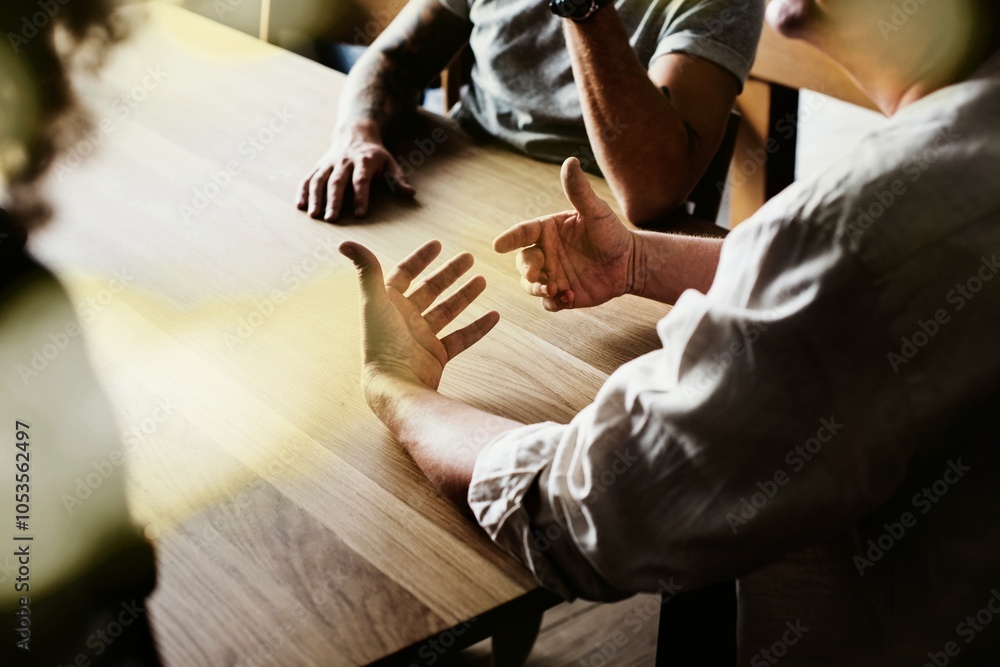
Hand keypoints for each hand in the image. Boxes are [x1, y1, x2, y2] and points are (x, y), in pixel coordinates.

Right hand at [298, 121, 415, 220]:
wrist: (355, 134)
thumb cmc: (375, 156)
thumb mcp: (390, 163)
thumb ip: (397, 180)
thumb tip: (410, 194)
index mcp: (364, 161)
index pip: (361, 180)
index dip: (361, 197)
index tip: (360, 214)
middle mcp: (344, 162)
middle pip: (337, 181)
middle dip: (334, 200)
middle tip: (331, 219)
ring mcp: (329, 163)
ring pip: (319, 180)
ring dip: (315, 198)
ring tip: (314, 216)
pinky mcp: (319, 166)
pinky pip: (308, 178)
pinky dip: (303, 191)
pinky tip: (300, 205)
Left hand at [339, 239, 499, 392]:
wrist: (395, 385)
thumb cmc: (381, 343)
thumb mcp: (374, 301)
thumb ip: (366, 270)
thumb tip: (345, 242)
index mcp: (388, 304)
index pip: (404, 274)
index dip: (420, 259)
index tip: (438, 244)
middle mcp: (405, 319)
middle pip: (430, 289)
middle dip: (449, 273)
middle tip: (469, 257)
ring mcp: (422, 338)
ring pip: (447, 311)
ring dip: (465, 295)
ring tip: (482, 280)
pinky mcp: (437, 356)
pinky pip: (461, 338)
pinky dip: (478, 328)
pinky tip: (494, 316)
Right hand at [493, 157, 634, 310]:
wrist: (629, 263)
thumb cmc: (611, 233)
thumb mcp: (595, 211)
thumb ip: (579, 191)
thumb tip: (570, 161)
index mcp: (547, 231)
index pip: (522, 233)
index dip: (509, 238)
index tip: (497, 245)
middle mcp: (545, 253)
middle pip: (522, 262)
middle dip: (525, 269)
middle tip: (535, 275)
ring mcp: (552, 275)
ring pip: (529, 285)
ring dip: (536, 289)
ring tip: (553, 289)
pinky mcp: (562, 295)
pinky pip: (548, 303)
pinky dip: (553, 302)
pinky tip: (569, 296)